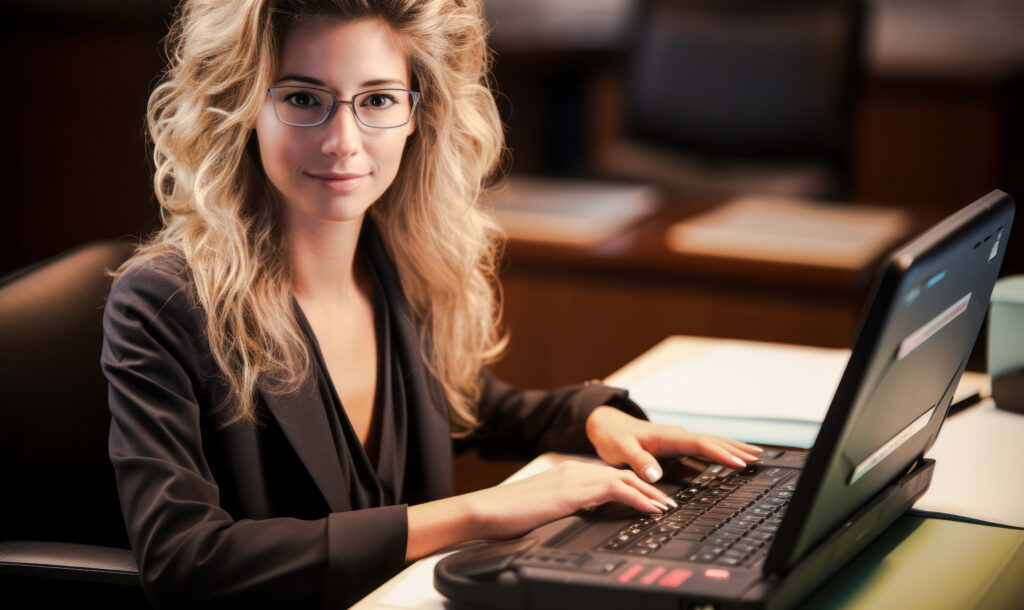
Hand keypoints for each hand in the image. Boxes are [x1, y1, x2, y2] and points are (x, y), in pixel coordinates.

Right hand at [462, 460, 677, 540]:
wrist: (486, 510)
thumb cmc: (507, 515)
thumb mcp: (544, 508)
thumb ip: (565, 507)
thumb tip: (581, 517)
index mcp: (567, 473)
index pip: (608, 476)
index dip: (632, 485)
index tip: (649, 498)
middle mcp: (573, 470)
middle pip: (621, 474)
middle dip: (648, 487)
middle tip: (667, 501)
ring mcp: (574, 477)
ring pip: (623, 479)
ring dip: (649, 492)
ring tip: (667, 506)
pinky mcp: (573, 491)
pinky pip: (615, 490)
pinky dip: (638, 498)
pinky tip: (651, 509)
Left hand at [585, 406, 762, 482]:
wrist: (606, 425)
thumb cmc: (614, 437)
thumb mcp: (621, 450)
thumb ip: (638, 462)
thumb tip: (654, 475)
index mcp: (669, 436)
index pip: (701, 444)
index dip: (721, 454)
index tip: (739, 463)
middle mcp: (678, 435)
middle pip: (713, 441)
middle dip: (736, 450)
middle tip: (758, 458)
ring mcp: (679, 439)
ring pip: (711, 443)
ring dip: (732, 448)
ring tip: (754, 455)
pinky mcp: (677, 445)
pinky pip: (703, 447)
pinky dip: (720, 451)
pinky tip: (730, 456)